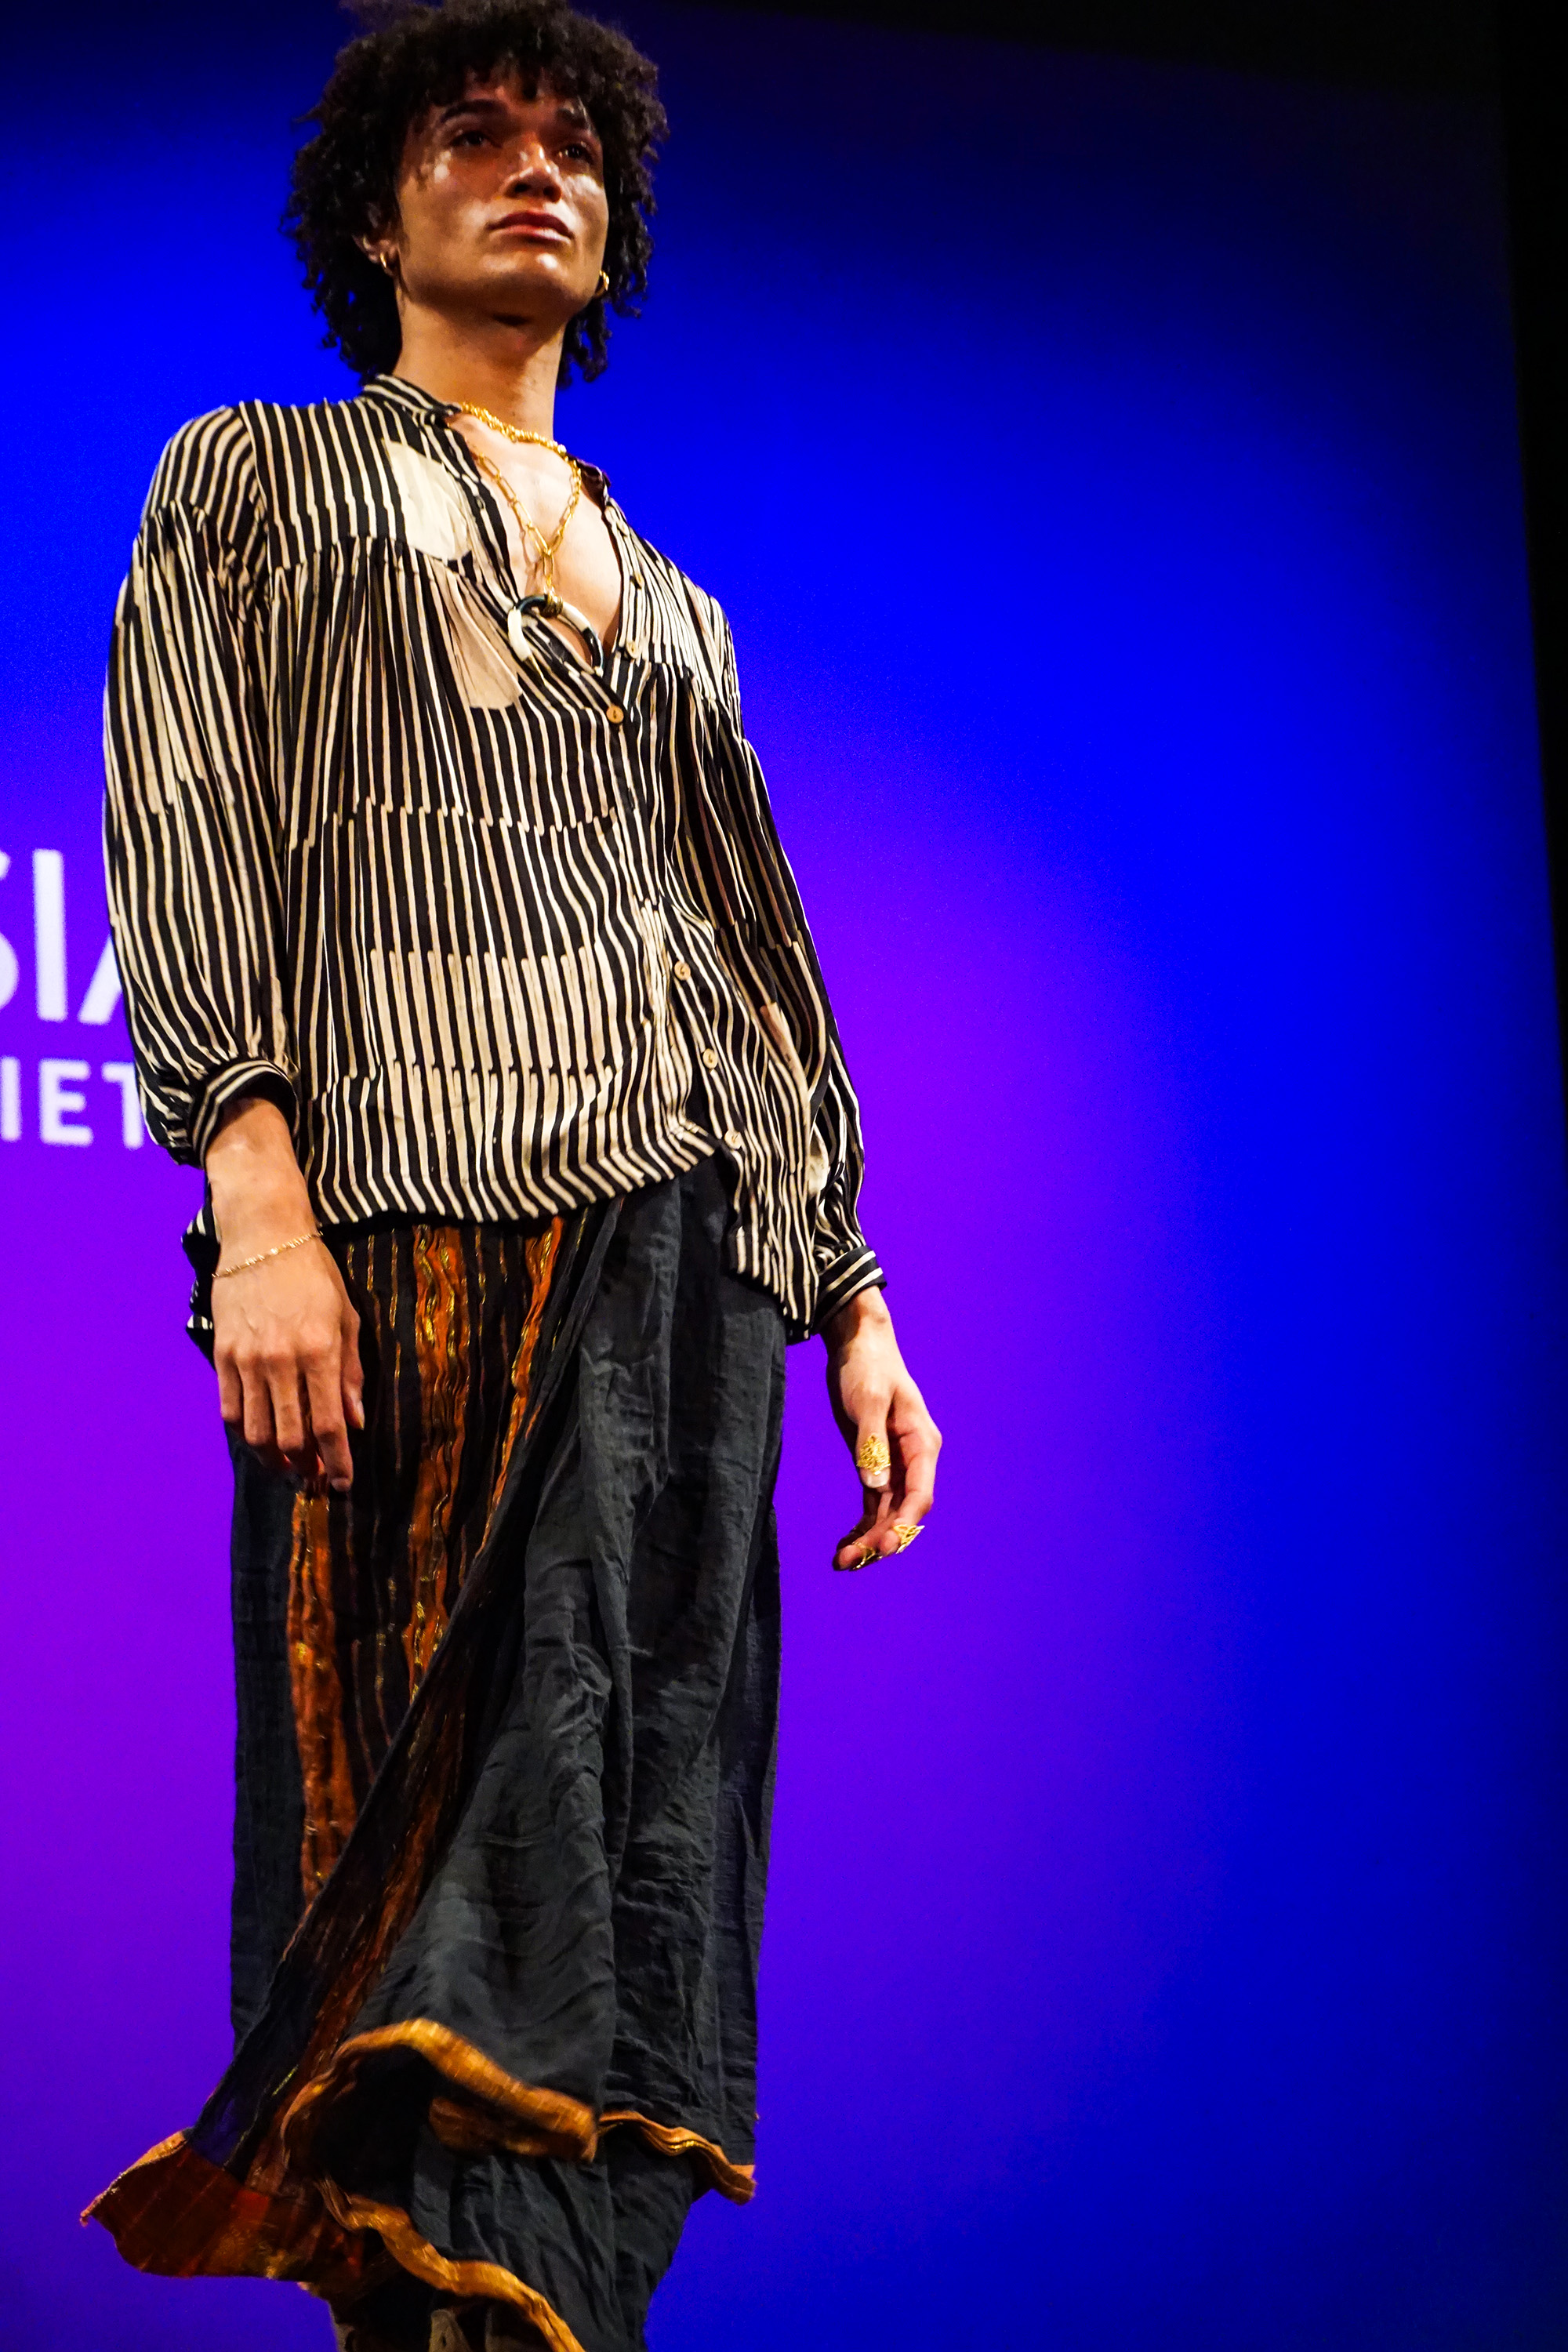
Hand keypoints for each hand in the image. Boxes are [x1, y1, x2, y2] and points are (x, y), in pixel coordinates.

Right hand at [207, 1097, 362, 1489]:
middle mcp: (282, 1361)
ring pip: (256, 1431)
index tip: (342, 1484)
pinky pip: (230, 1409)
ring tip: (287, 1469)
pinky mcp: (223, 1354)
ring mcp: (247, 1359)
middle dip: (305, 1468)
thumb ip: (351, 1373)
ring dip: (273, 1459)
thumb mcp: (348, 1318)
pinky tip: (258, 1440)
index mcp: (320, 1351)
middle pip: (290, 1436)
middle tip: (315, 1480)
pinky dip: (245, 1433)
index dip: (337, 1462)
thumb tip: (356, 1421)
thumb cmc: (314, 1275)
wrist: (263, 1236)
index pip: (330, 1424)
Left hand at [822, 1288, 940, 1569]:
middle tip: (851, 1562)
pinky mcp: (875, 1464)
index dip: (903, 1524)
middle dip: (881, 1539)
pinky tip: (844, 1548)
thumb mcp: (868, 1401)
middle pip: (904, 1511)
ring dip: (868, 1539)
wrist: (858, 1345)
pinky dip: (861, 1526)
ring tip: (842, 1563)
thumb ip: (872, 1444)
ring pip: (887, 1513)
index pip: (920, 1495)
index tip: (882, 1547)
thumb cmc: (867, 1368)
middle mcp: (914, 1459)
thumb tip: (876, 1487)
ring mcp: (896, 1464)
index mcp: (922, 1443)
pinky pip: (873, 1505)